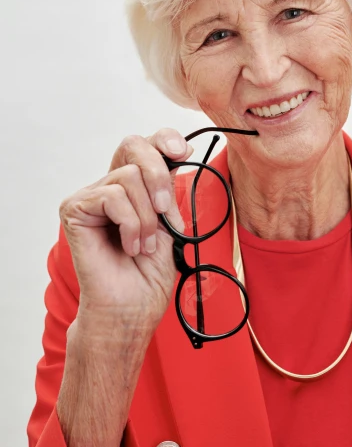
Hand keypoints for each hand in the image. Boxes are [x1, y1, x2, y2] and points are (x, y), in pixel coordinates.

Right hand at [59, 128, 193, 337]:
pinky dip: (130, 224)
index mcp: (133, 188)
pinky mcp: (75, 209)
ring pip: (129, 176)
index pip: (144, 145)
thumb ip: (167, 191)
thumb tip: (176, 157)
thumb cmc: (147, 275)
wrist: (131, 308)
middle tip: (165, 212)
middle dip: (159, 175)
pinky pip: (113, 196)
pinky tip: (129, 246)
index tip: (182, 152)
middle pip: (133, 146)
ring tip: (145, 245)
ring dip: (146, 217)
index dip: (163, 139)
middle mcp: (109, 186)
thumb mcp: (169, 224)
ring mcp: (90, 197)